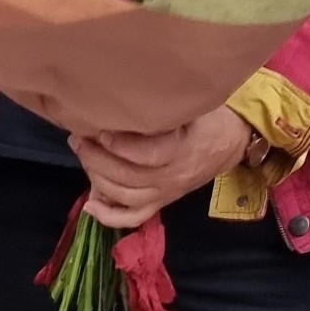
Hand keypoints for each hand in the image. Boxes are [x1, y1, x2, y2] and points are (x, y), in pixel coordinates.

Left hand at [70, 106, 253, 229]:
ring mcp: (166, 192)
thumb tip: (128, 93)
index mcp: (182, 150)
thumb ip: (167, 105)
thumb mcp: (194, 105)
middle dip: (98, 159)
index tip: (100, 131)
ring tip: (83, 155)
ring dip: (98, 179)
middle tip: (79, 139)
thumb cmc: (208, 117)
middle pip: (130, 177)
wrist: (229, 142)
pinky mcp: (162, 201)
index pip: (148, 155)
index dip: (121, 146)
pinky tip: (90, 206)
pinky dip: (111, 217)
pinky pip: (135, 217)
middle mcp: (172, 176)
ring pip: (127, 196)